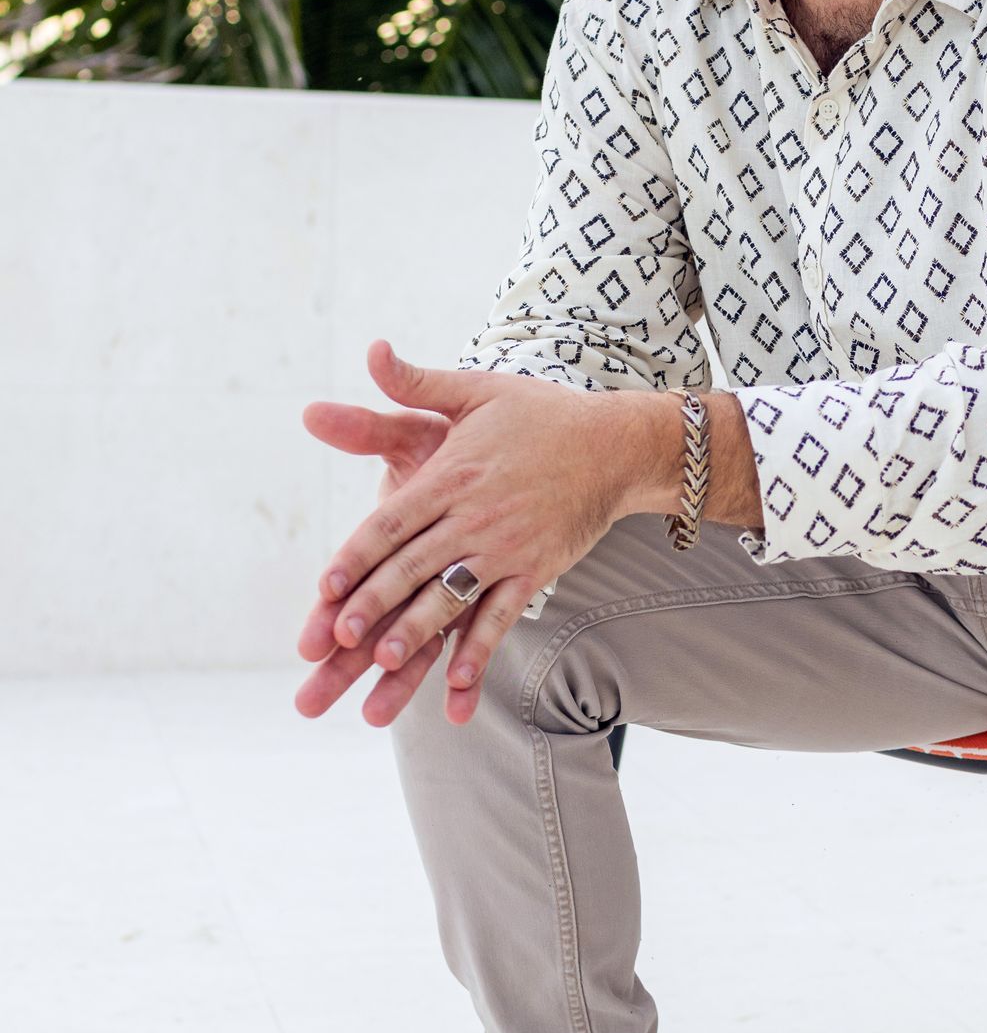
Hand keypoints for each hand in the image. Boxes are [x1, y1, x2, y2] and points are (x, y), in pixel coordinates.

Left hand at [294, 341, 671, 728]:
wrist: (615, 444)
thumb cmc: (538, 414)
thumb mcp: (475, 390)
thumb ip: (415, 381)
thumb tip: (371, 350)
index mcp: (452, 473)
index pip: (392, 521)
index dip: (356, 556)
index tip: (325, 587)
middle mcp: (475, 515)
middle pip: (414, 565)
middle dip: (374, 604)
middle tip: (339, 640)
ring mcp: (507, 546)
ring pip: (453, 595)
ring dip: (420, 632)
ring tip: (387, 663)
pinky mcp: (536, 569)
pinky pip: (503, 615)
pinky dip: (482, 649)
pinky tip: (459, 681)